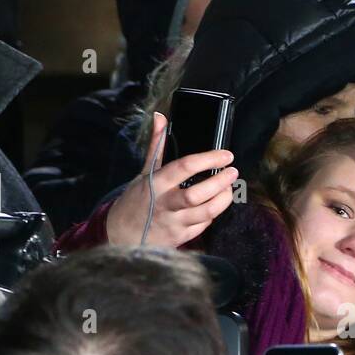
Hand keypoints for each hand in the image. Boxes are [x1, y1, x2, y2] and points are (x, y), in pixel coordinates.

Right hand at [105, 111, 238, 246]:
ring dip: (223, 199)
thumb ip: (156, 145)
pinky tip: (214, 204)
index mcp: (156, 183)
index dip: (209, 159)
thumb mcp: (144, 172)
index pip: (185, 167)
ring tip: (229, 188)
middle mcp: (165, 204)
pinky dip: (213, 214)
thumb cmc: (135, 201)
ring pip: (206, 212)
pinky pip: (204, 225)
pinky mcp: (181, 237)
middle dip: (220, 182)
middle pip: (198, 194)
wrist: (122, 235)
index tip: (226, 155)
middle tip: (233, 172)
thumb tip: (160, 117)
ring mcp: (174, 223)